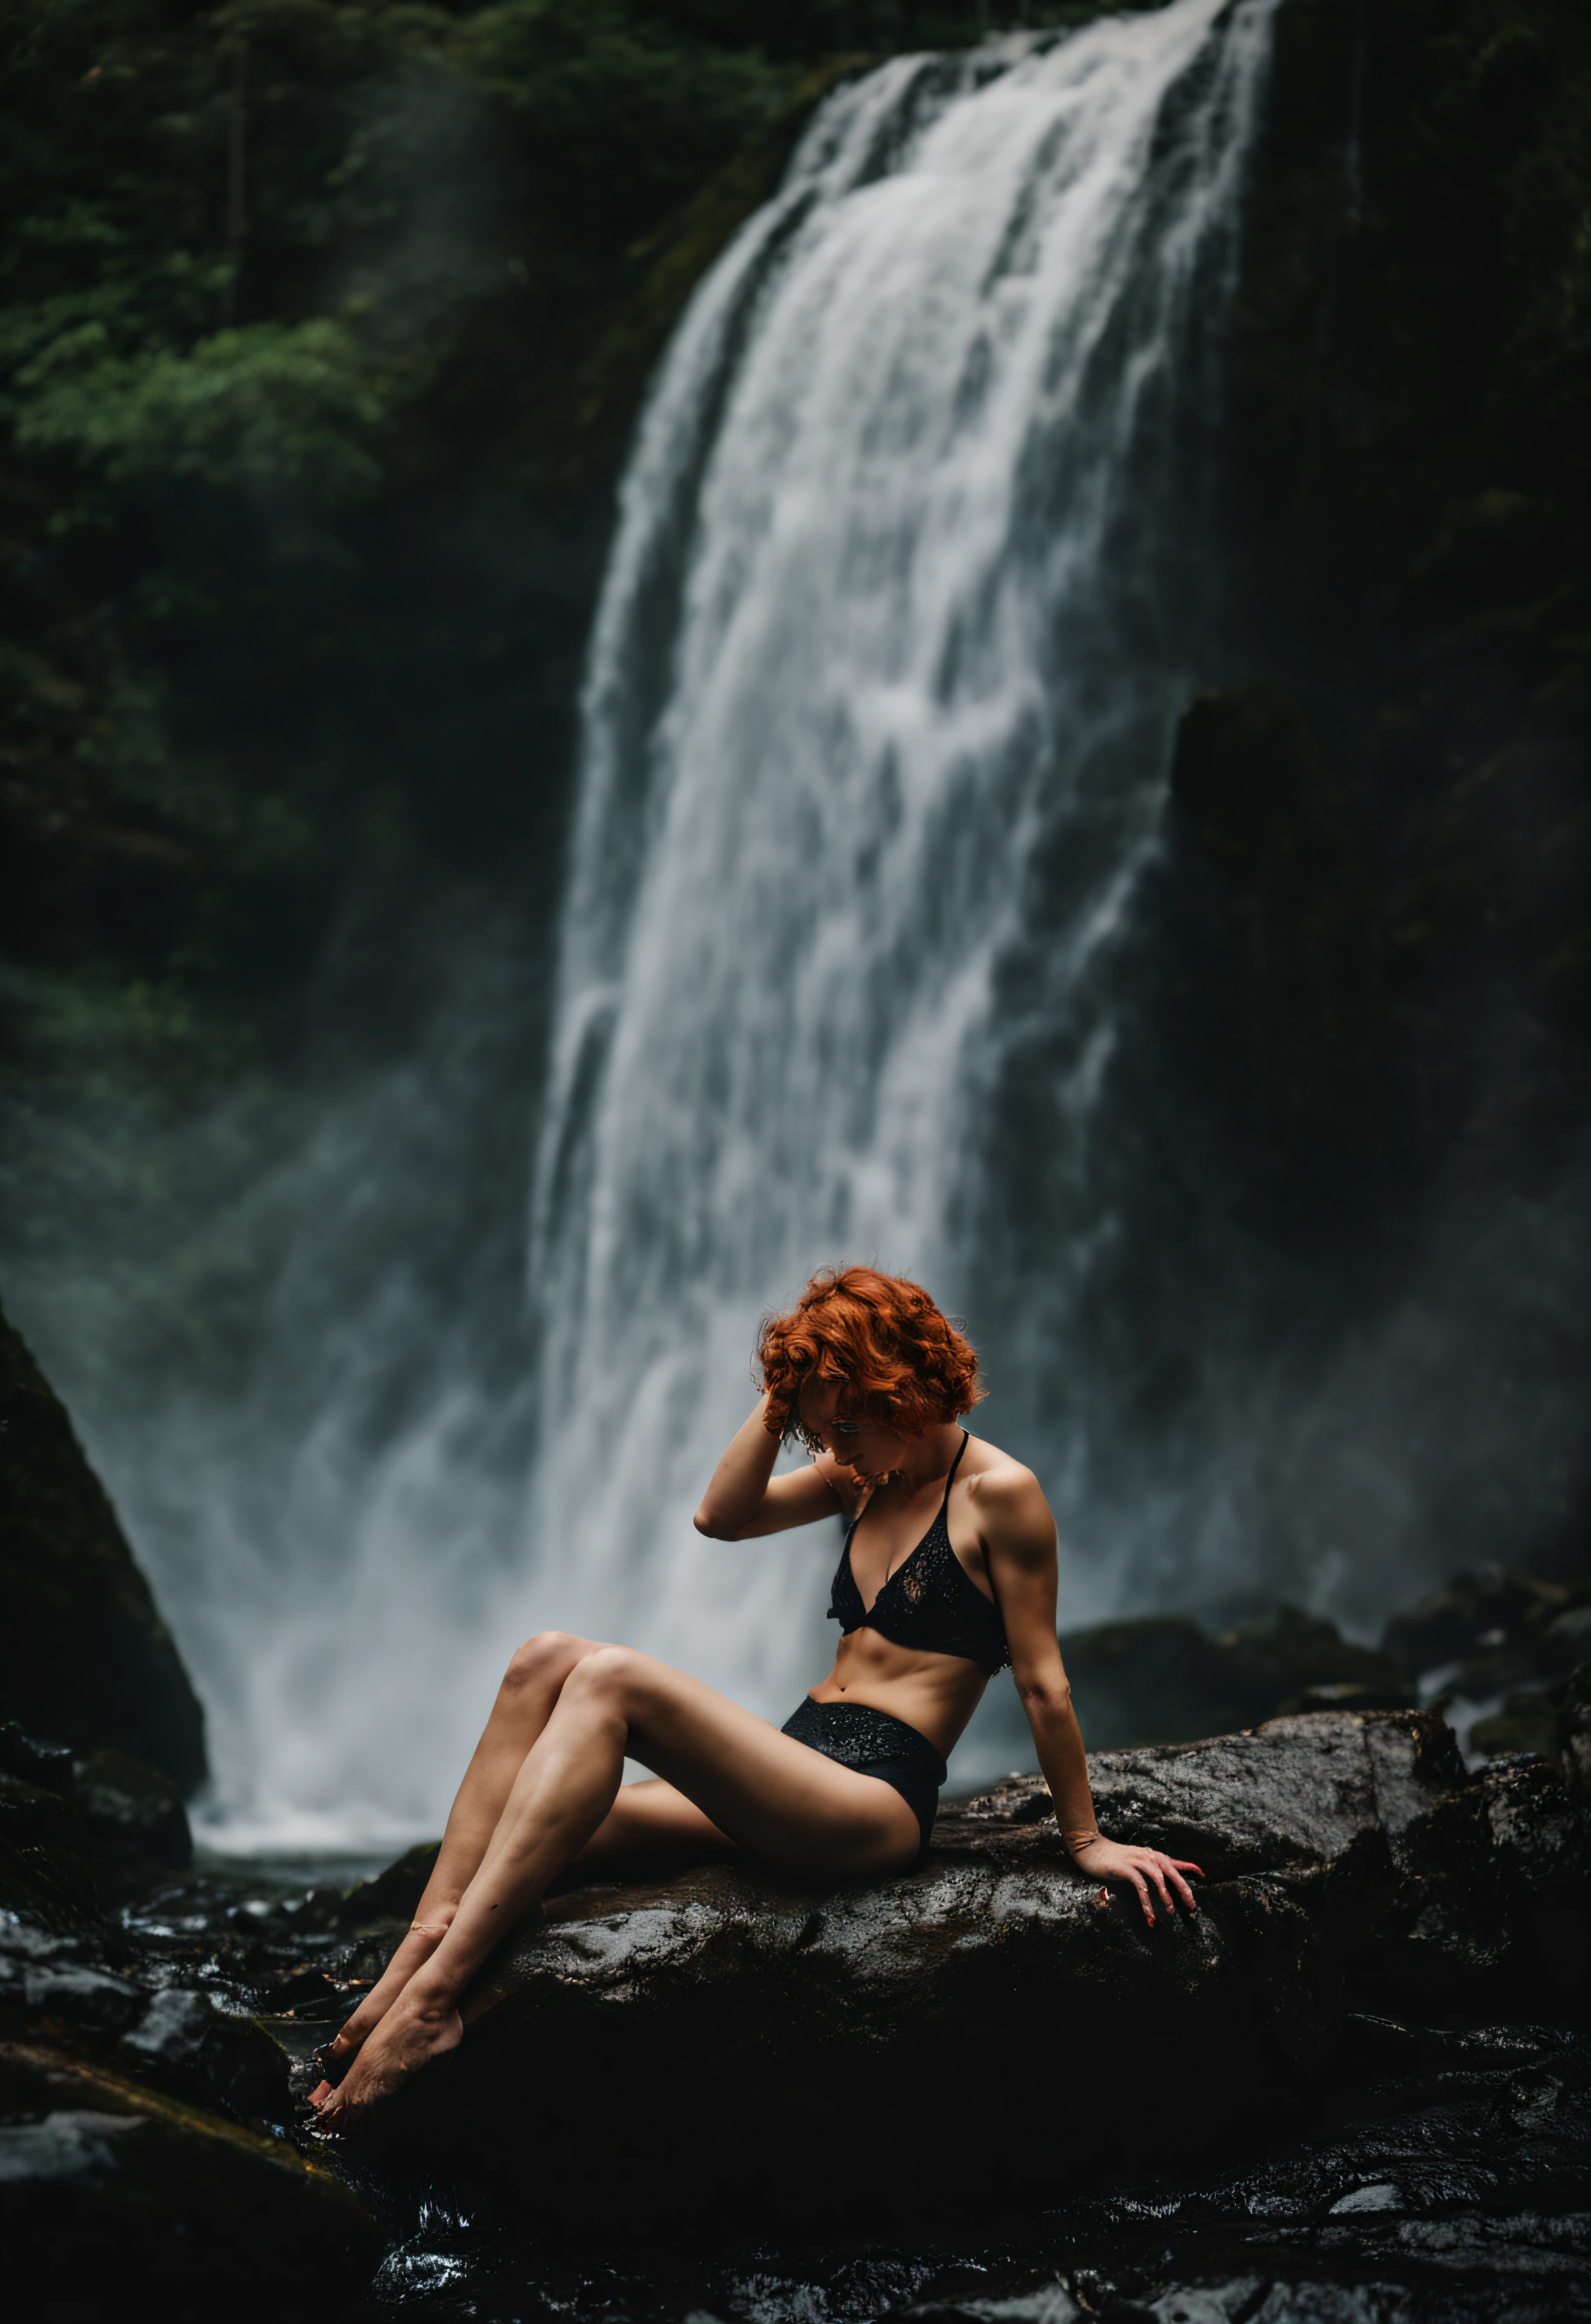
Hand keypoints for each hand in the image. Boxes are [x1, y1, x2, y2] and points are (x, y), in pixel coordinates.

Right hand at [1067, 1835, 1200, 1925]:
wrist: (1091, 1849)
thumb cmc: (1115, 1857)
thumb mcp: (1137, 1860)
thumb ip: (1151, 1868)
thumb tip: (1166, 1876)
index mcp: (1152, 1855)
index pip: (1175, 1862)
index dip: (1190, 1868)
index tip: (1203, 1875)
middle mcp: (1147, 1855)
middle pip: (1171, 1871)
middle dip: (1183, 1888)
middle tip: (1191, 1905)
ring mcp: (1136, 1860)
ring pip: (1157, 1878)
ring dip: (1165, 1896)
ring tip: (1170, 1912)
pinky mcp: (1125, 1867)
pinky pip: (1140, 1885)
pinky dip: (1146, 1901)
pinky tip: (1149, 1913)